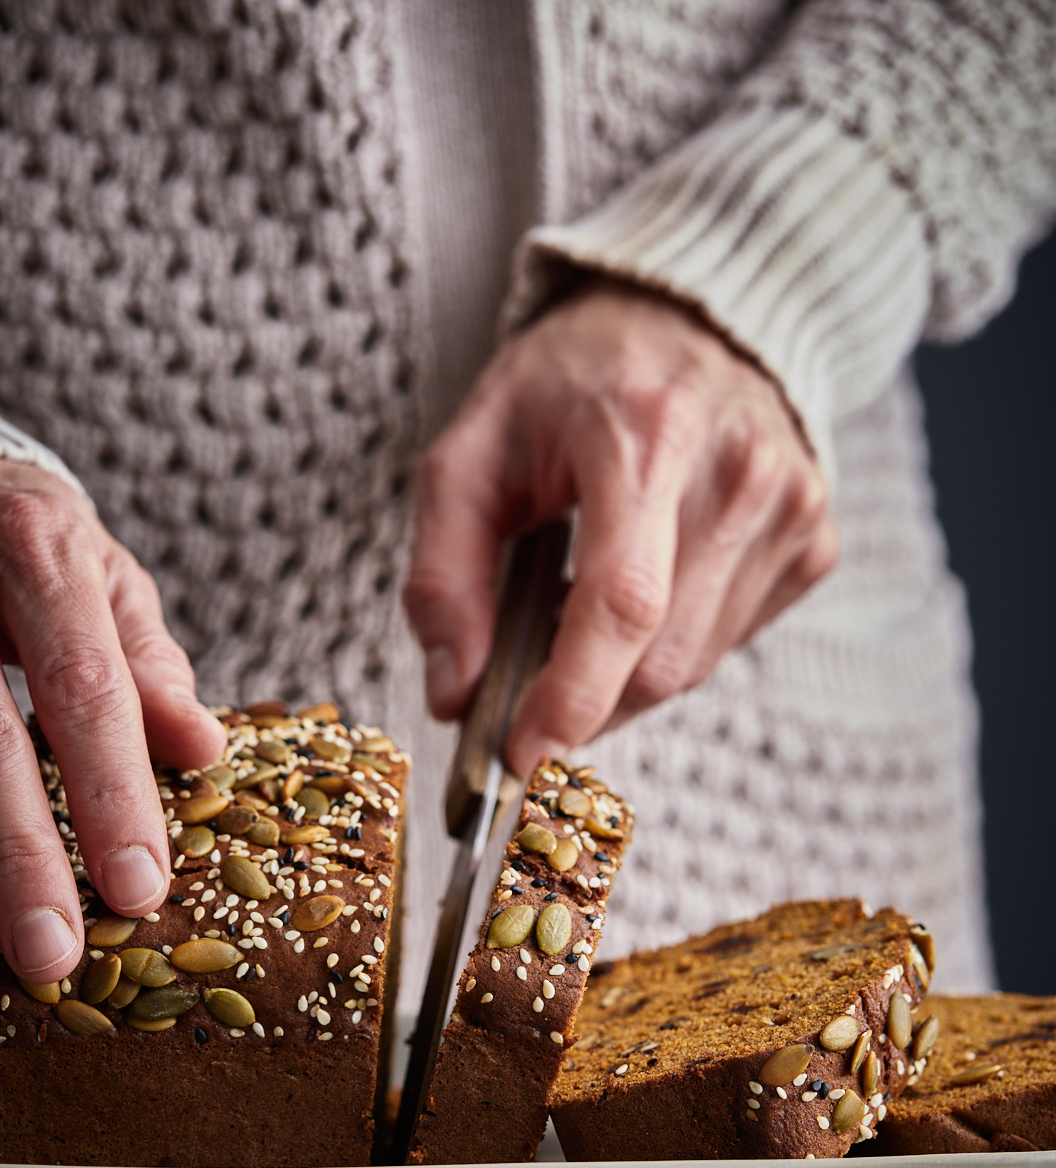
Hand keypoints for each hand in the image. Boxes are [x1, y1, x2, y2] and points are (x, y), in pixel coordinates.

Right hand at [0, 460, 223, 982]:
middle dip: (19, 854)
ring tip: (6, 942)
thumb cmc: (40, 550)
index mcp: (41, 552)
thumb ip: (149, 665)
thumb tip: (204, 748)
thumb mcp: (109, 583)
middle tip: (53, 953)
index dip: (110, 790)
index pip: (84, 687)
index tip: (140, 889)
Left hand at [405, 279, 836, 776]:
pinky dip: (671, 647)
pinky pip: (731, 646)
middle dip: (583, 701)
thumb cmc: (570, 383)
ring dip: (623, 674)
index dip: (570, 699)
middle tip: (526, 684)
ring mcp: (791, 508)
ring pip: (696, 667)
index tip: (520, 756)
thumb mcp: (470, 451)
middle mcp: (738, 470)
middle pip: (661, 658)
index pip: (621, 604)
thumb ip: (444, 573)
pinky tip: (649, 589)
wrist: (691, 318)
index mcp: (646, 434)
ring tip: (582, 604)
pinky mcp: (816, 541)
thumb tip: (456, 694)